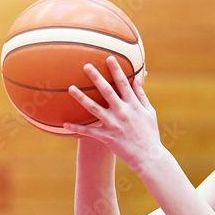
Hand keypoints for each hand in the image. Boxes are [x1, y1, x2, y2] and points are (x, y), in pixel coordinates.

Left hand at [65, 58, 163, 173]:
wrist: (148, 156)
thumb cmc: (150, 133)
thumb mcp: (149, 112)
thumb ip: (141, 95)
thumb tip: (137, 78)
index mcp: (134, 105)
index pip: (124, 84)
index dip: (116, 70)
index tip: (109, 57)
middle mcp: (123, 112)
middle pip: (107, 91)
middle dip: (96, 77)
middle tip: (86, 65)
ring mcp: (114, 124)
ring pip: (94, 109)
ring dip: (81, 98)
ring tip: (70, 88)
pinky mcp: (108, 137)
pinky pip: (89, 132)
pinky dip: (77, 128)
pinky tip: (65, 123)